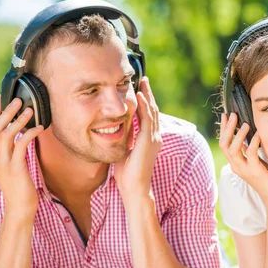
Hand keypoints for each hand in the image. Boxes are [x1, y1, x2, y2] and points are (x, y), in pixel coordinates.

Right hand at [0, 95, 43, 221]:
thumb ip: (13, 149)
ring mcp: (3, 162)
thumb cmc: (20, 185)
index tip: (2, 97)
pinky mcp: (15, 168)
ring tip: (30, 109)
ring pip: (6, 134)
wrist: (20, 207)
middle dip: (6, 111)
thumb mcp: (12, 164)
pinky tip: (39, 128)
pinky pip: (21, 145)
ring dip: (18, 120)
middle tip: (18, 99)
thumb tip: (21, 132)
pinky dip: (30, 134)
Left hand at [114, 77, 161, 198]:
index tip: (140, 90)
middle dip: (148, 95)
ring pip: (152, 112)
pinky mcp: (149, 141)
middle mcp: (155, 137)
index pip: (148, 116)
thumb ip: (123, 139)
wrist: (134, 188)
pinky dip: (144, 106)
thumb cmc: (127, 174)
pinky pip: (147, 119)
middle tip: (144, 80)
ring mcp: (154, 138)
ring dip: (147, 96)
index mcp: (150, 140)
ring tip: (143, 82)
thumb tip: (112, 130)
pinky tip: (139, 96)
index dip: (145, 102)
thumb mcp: (124, 151)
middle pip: (153, 110)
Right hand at [219, 113, 267, 203]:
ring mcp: (244, 170)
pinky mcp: (255, 171)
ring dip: (238, 135)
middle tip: (232, 115)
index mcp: (235, 164)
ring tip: (245, 123)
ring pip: (233, 149)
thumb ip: (249, 152)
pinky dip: (253, 142)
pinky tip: (258, 134)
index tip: (225, 115)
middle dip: (227, 129)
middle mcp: (236, 167)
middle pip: (224, 145)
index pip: (224, 144)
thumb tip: (247, 137)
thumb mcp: (256, 162)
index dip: (223, 129)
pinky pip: (250, 154)